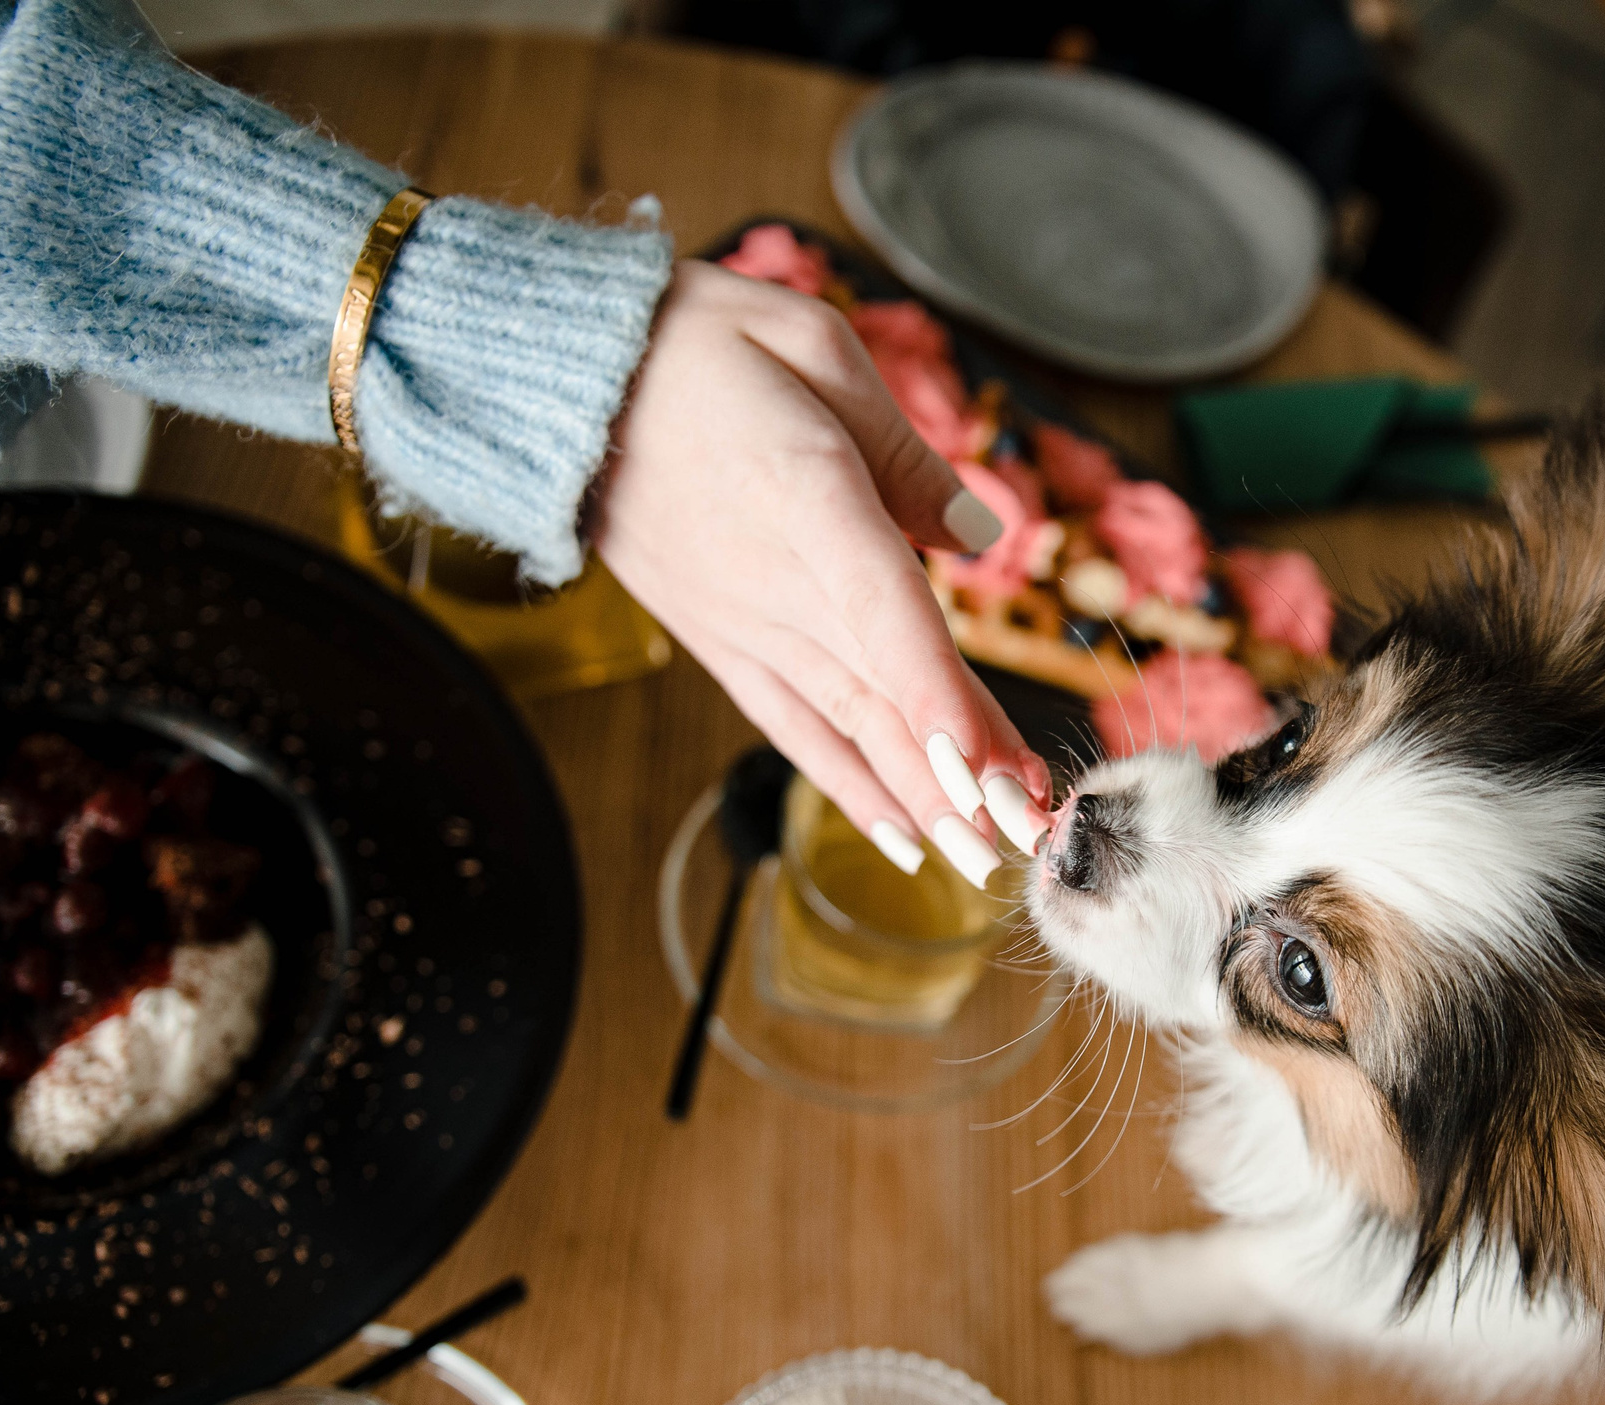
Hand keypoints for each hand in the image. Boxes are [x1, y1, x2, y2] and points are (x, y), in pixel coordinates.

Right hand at [591, 260, 1052, 884]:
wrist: (568, 380)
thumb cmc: (702, 347)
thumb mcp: (817, 348)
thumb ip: (906, 451)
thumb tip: (983, 536)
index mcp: (806, 494)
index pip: (884, 613)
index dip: (938, 696)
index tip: (988, 769)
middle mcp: (776, 580)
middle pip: (886, 692)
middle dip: (964, 774)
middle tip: (1036, 836)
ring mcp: (746, 623)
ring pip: (850, 726)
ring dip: (921, 797)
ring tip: (989, 857)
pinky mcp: (723, 643)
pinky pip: (794, 729)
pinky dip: (849, 786)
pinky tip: (904, 838)